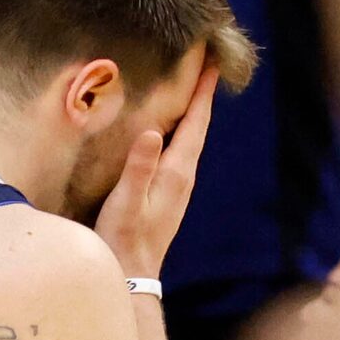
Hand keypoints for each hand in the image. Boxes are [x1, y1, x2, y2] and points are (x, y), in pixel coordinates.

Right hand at [93, 62, 216, 277]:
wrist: (132, 276)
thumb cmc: (124, 239)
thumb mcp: (126, 202)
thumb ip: (139, 168)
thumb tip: (152, 132)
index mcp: (176, 173)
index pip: (195, 124)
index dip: (204, 93)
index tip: (214, 63)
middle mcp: (183, 177)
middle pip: (198, 127)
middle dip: (203, 96)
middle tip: (207, 65)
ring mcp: (178, 187)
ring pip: (190, 139)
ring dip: (193, 113)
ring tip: (193, 88)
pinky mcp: (169, 194)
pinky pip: (180, 152)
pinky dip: (182, 132)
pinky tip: (172, 129)